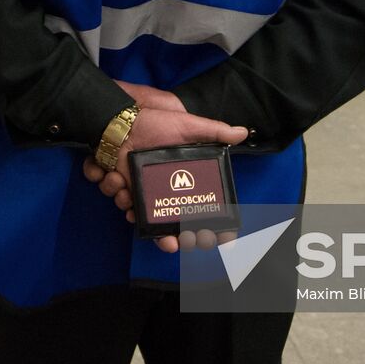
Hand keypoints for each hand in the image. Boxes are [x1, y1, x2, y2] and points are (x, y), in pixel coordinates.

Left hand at [82, 81, 248, 252]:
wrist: (122, 124)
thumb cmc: (156, 124)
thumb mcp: (188, 126)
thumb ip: (215, 131)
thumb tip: (242, 132)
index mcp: (190, 179)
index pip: (208, 209)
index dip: (217, 226)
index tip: (222, 238)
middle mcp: (173, 191)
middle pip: (184, 226)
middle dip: (186, 239)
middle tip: (185, 239)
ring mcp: (152, 195)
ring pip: (158, 226)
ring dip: (158, 234)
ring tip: (156, 227)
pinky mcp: (132, 194)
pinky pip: (134, 214)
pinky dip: (132, 214)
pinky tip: (130, 203)